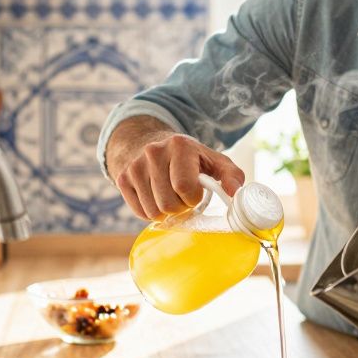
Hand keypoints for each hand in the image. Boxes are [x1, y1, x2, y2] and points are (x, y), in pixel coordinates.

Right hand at [115, 134, 244, 220]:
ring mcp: (135, 166)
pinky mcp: (123, 178)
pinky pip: (140, 213)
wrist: (151, 144)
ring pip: (153, 212)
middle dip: (180, 207)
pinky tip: (156, 198)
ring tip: (170, 196)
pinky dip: (151, 212)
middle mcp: (153, 152)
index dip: (193, 197)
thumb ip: (232, 175)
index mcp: (179, 146)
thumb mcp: (214, 161)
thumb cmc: (190, 159)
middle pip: (168, 204)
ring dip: (166, 212)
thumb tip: (234, 193)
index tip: (195, 192)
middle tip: (182, 196)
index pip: (185, 187)